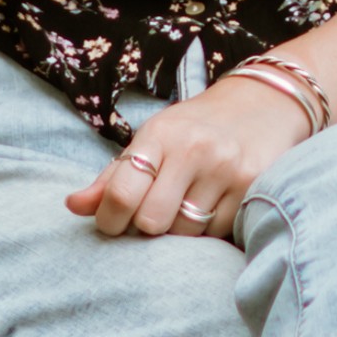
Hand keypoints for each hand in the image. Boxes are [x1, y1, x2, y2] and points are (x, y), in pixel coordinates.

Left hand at [71, 80, 304, 242]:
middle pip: (153, 221)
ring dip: (178, 229)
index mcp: (159, 135)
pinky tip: (211, 205)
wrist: (263, 103)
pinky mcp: (252, 186)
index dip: (110, 220)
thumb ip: (112, 177)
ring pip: (185, 231)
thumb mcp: (151, 140)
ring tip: (184, 206)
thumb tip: (72, 205)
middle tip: (152, 215)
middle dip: (146, 227)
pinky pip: (217, 232)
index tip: (113, 222)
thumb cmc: (194, 128)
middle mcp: (193, 149)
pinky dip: (208, 229)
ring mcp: (225, 168)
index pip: (122, 193)